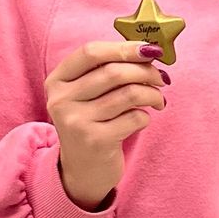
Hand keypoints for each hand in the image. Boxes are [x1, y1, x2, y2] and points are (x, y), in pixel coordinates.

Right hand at [46, 35, 169, 208]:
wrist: (82, 170)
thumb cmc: (93, 122)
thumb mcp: (87, 94)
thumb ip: (108, 69)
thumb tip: (149, 50)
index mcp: (57, 81)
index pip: (91, 52)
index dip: (124, 47)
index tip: (150, 49)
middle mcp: (61, 100)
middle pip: (114, 72)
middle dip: (146, 71)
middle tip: (161, 78)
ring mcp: (76, 122)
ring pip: (128, 94)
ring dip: (152, 94)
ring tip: (157, 99)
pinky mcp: (95, 141)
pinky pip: (134, 118)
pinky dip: (146, 116)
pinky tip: (141, 120)